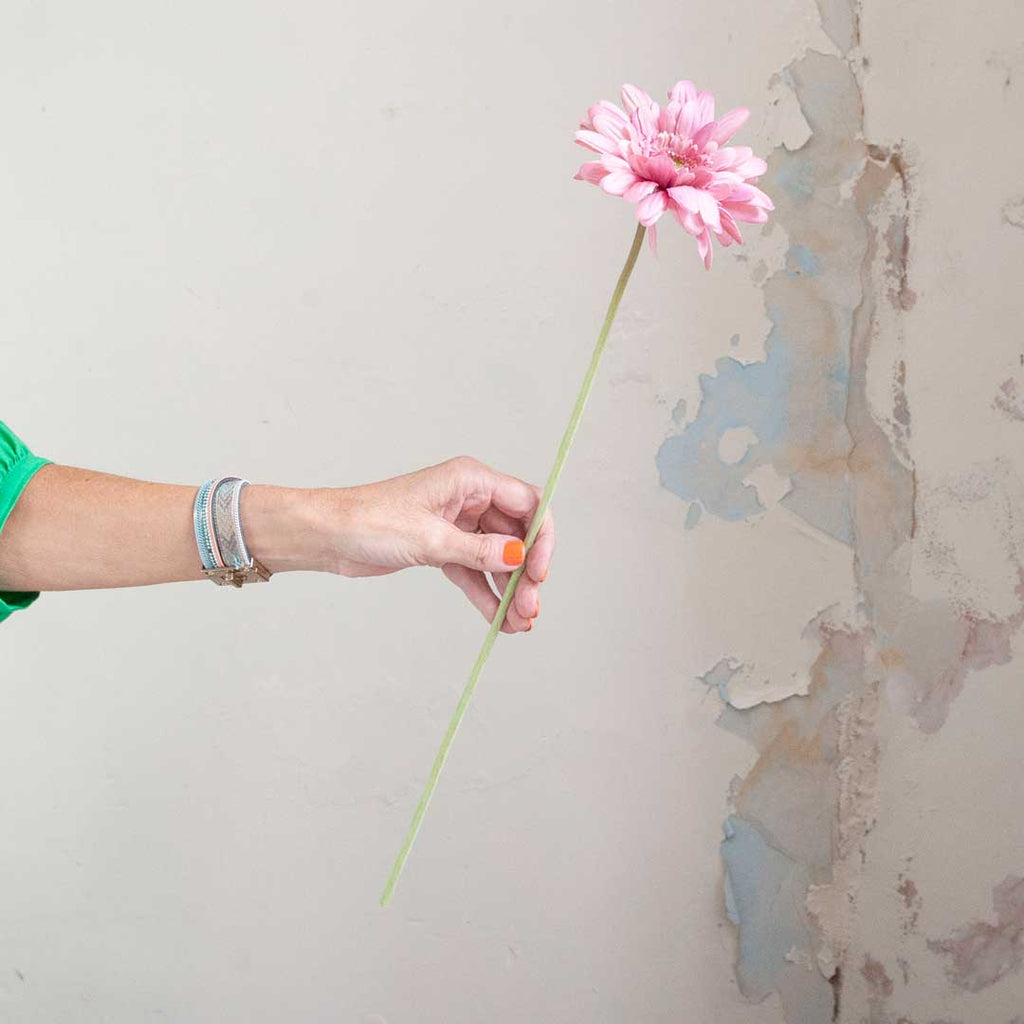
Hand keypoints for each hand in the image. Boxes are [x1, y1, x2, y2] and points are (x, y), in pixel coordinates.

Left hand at [324, 456, 553, 633]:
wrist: (329, 535)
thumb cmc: (370, 520)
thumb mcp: (430, 539)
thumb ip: (478, 550)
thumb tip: (518, 557)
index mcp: (471, 480)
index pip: (528, 504)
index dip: (541, 539)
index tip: (539, 572)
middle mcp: (469, 498)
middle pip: (516, 535)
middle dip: (525, 574)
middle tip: (528, 608)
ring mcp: (457, 524)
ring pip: (497, 558)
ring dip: (509, 590)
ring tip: (517, 623)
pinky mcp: (442, 547)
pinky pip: (474, 571)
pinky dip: (485, 594)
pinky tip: (497, 619)